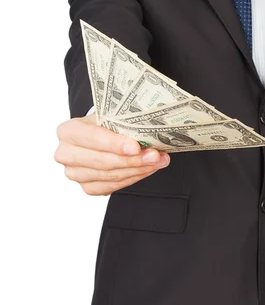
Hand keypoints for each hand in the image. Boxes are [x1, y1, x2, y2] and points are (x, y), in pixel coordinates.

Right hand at [54, 113, 169, 194]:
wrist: (100, 137)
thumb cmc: (105, 124)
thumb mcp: (110, 116)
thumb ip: (123, 123)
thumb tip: (149, 132)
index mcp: (67, 131)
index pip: (91, 137)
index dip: (114, 143)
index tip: (136, 146)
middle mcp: (66, 154)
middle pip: (102, 161)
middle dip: (132, 159)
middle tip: (155, 156)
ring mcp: (75, 174)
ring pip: (110, 176)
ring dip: (138, 169)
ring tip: (158, 161)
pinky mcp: (88, 187)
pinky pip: (114, 186)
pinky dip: (134, 178)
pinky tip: (147, 169)